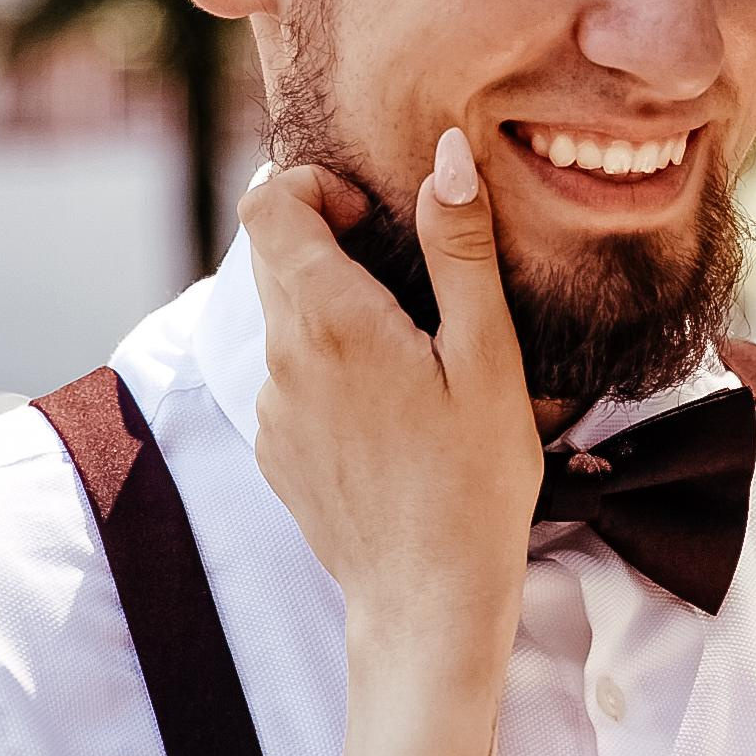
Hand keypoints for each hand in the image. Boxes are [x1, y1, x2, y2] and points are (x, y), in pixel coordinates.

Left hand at [241, 130, 541, 700]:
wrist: (428, 599)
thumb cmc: (474, 478)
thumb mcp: (488, 356)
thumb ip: (459, 249)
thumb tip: (444, 155)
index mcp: (330, 319)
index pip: (267, 203)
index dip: (313, 185)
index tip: (374, 217)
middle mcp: (282, 357)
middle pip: (271, 255)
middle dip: (328, 240)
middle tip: (404, 277)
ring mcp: (271, 408)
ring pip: (283, 318)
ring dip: (332, 308)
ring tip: (411, 353)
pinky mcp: (276, 449)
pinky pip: (288, 376)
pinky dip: (329, 366)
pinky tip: (391, 411)